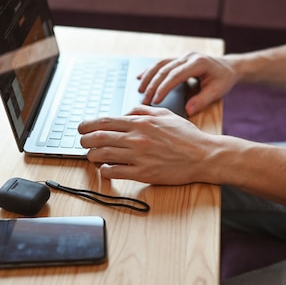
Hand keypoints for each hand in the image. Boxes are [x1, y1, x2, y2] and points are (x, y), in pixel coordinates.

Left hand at [78, 106, 214, 183]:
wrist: (204, 156)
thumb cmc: (187, 136)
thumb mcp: (166, 114)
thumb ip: (144, 111)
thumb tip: (127, 112)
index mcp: (141, 122)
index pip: (105, 121)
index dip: (88, 125)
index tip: (81, 128)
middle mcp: (137, 138)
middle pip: (98, 137)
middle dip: (84, 140)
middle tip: (82, 142)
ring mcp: (138, 156)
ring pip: (102, 155)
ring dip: (92, 156)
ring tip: (92, 156)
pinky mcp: (143, 173)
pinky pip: (114, 172)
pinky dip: (105, 170)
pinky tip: (106, 169)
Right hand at [138, 52, 238, 116]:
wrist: (229, 67)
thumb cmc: (224, 79)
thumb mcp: (218, 91)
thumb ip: (202, 100)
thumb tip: (188, 110)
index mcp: (198, 62)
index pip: (175, 75)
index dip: (164, 87)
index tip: (155, 100)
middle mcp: (188, 57)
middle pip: (164, 69)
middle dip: (153, 85)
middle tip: (144, 100)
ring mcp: (182, 56)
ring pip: (160, 64)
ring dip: (148, 77)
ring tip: (139, 90)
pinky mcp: (179, 59)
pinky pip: (161, 63)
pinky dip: (150, 71)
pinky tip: (140, 77)